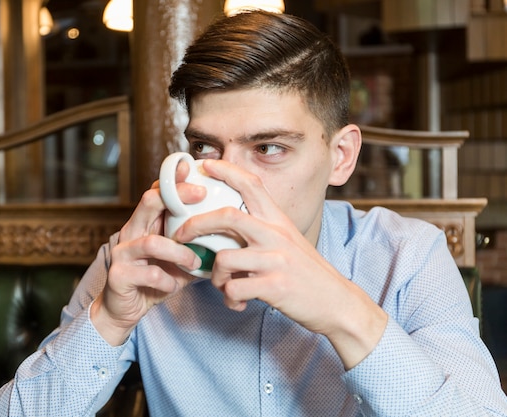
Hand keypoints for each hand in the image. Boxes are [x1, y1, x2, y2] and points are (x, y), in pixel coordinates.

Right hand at [91, 161, 202, 345]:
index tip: (193, 167)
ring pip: (151, 241)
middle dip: (176, 195)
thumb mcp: (179, 258)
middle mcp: (132, 231)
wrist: (125, 310)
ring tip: (194, 262)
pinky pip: (148, 273)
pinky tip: (173, 285)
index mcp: (146, 223)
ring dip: (178, 251)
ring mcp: (122, 253)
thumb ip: (197, 244)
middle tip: (201, 196)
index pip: (157, 192)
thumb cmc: (156, 279)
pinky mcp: (119, 275)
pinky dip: (167, 280)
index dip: (174, 178)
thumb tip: (232, 233)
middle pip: (148, 202)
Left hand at [173, 159, 387, 368]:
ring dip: (214, 276)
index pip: (251, 184)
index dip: (226, 170)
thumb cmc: (306, 273)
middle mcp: (276, 235)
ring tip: (222, 285)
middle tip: (180, 234)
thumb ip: (262, 229)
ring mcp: (276, 260)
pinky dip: (229, 299)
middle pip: (227, 216)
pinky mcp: (275, 286)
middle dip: (196, 224)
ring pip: (224, 258)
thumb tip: (228, 222)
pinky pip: (234, 289)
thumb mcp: (288, 241)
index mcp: (278, 221)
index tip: (204, 163)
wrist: (336, 302)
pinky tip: (238, 303)